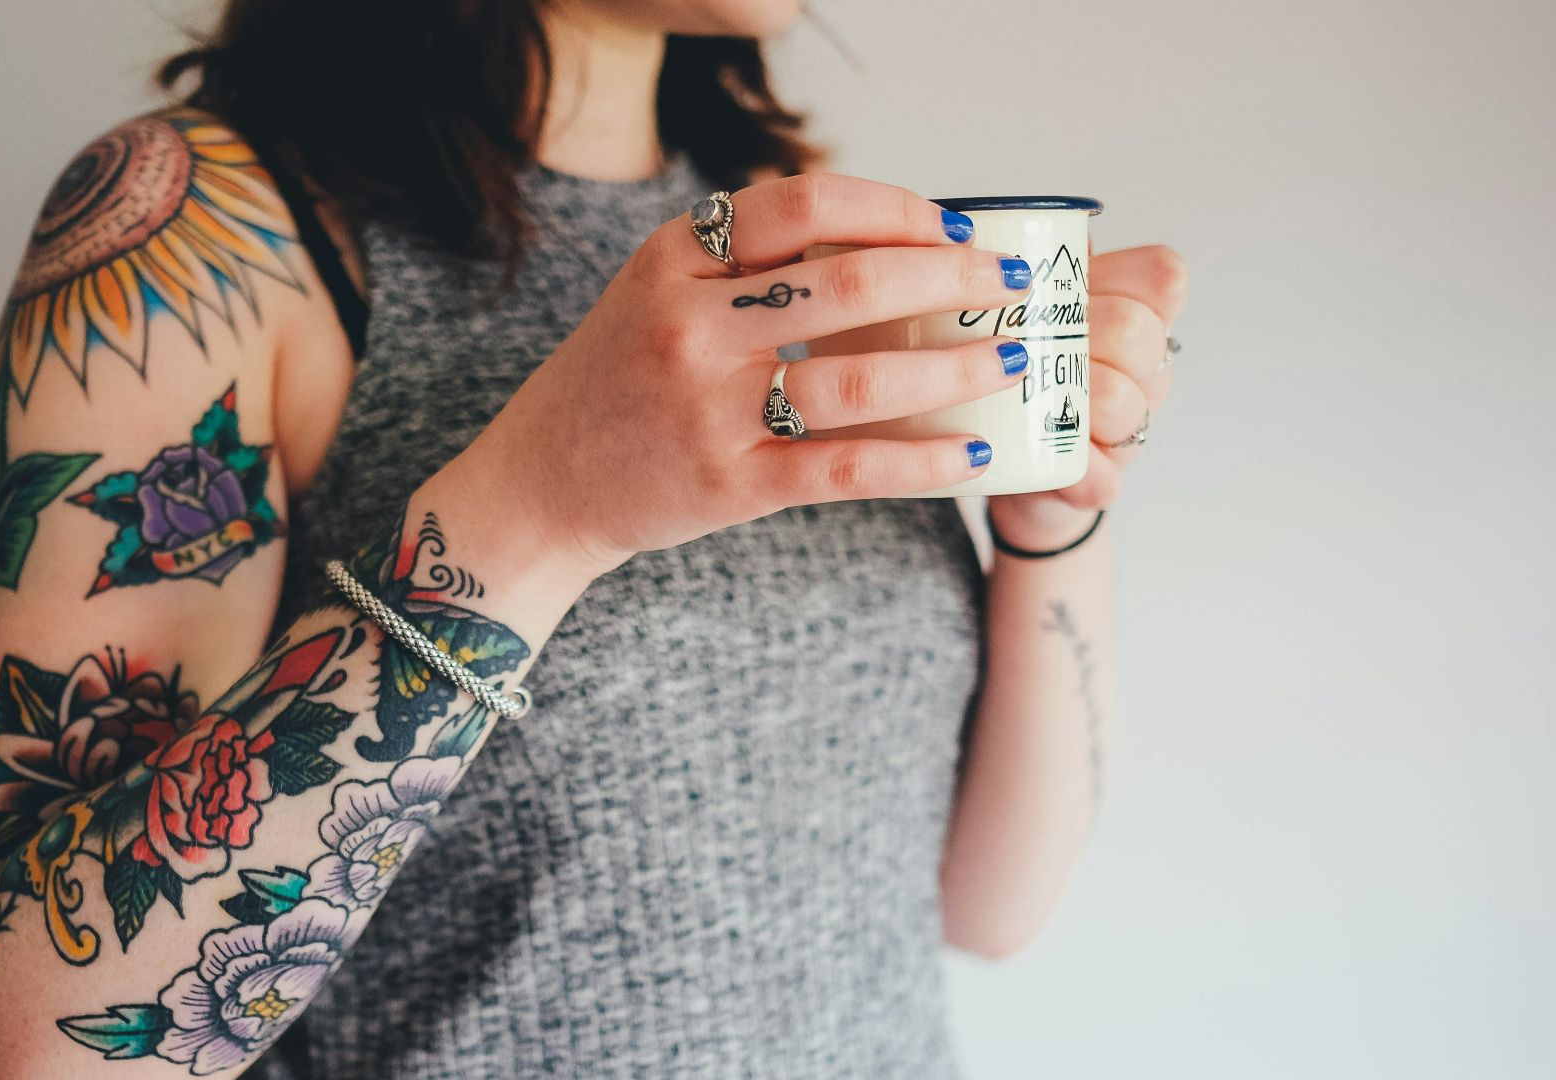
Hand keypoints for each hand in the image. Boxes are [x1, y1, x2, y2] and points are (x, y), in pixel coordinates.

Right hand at [435, 174, 1035, 591]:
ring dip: (956, 366)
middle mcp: (689, 326)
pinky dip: (921, 462)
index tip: (955, 228)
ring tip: (1013, 357)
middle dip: (950, 279)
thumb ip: (743, 262)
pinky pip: (848, 467)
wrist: (542, 484)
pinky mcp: (730, 484)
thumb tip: (882, 238)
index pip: (804, 204)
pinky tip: (970, 453)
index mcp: (673, 261)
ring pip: (863, 377)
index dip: (895, 208)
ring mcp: (710, 408)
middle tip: (1008, 286)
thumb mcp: (654, 292)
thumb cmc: (615, 382)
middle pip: (850, 282)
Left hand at [988, 245, 1189, 548]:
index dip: (1120, 278)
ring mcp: (1129, 429)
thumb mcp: (1025, 308)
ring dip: (1073, 398)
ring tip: (1026, 396)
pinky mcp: (1102, 482)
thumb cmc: (1019, 368)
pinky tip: (1052, 462)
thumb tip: (1009, 224)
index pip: (1162, 276)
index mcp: (1134, 315)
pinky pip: (1104, 474)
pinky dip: (1076, 467)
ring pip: (1122, 401)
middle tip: (1026, 343)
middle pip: (1135, 331)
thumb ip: (1029, 265)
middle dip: (1078, 334)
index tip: (1067, 289)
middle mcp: (1145, 370)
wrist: (1005, 462)